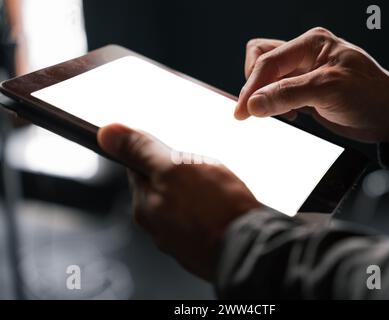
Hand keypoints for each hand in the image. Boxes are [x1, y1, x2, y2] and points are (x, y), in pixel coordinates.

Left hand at [98, 124, 260, 280]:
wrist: (251, 248)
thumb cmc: (216, 210)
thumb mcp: (175, 168)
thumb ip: (142, 151)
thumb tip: (107, 133)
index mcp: (145, 206)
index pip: (138, 170)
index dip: (157, 155)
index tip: (174, 155)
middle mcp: (157, 227)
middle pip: (162, 188)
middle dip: (181, 175)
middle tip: (203, 173)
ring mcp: (179, 241)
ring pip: (183, 204)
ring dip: (197, 194)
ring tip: (217, 193)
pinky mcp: (199, 248)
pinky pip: (199, 220)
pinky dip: (209, 211)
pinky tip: (222, 209)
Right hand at [235, 27, 388, 143]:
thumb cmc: (370, 96)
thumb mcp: (328, 90)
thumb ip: (288, 94)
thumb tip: (253, 104)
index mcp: (311, 44)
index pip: (268, 60)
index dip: (252, 86)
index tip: (243, 111)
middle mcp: (305, 55)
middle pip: (261, 62)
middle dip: (255, 87)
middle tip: (254, 111)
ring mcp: (304, 74)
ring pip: (267, 79)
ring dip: (265, 97)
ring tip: (281, 113)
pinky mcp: (304, 92)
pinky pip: (277, 94)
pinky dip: (274, 105)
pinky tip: (289, 115)